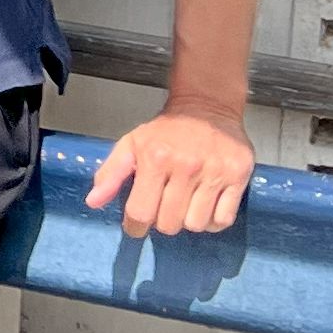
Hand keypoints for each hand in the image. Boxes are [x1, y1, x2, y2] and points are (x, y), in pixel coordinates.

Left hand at [86, 104, 251, 237]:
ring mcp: (215, 171)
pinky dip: (213, 221)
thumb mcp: (131, 144)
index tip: (136, 224)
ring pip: (197, 225)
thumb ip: (110, 174)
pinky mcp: (239, 175)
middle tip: (163, 208)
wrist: (207, 106)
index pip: (141, 212)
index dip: (135, 226)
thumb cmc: (166, 131)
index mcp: (155, 158)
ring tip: (185, 204)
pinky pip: (224, 219)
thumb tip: (93, 202)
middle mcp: (186, 166)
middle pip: (169, 224)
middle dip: (162, 221)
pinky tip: (206, 206)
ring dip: (188, 221)